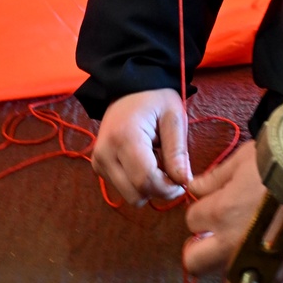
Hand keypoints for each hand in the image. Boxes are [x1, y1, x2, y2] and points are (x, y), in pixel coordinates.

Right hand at [91, 88, 190, 205]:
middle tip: (172, 170)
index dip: (168, 188)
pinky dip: (137, 182)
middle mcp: (105, 154)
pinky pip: (122, 188)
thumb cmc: (155, 98)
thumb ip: (178, 151)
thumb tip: (184, 181)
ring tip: (157, 160)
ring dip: (148, 187)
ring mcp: (98, 161)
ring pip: (129, 196)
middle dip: (159, 189)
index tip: (183, 180)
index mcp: (124, 138)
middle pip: (136, 194)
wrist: (128, 86)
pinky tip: (144, 161)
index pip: (145, 181)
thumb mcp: (173, 117)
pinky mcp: (97, 166)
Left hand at [184, 141, 282, 282]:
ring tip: (248, 239)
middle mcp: (231, 246)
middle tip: (217, 233)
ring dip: (228, 260)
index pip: (192, 221)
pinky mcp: (277, 280)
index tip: (216, 205)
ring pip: (223, 275)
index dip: (204, 211)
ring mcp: (254, 266)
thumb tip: (195, 188)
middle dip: (201, 247)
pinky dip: (256, 271)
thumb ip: (215, 177)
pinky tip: (269, 250)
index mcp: (221, 213)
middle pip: (194, 261)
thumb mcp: (245, 158)